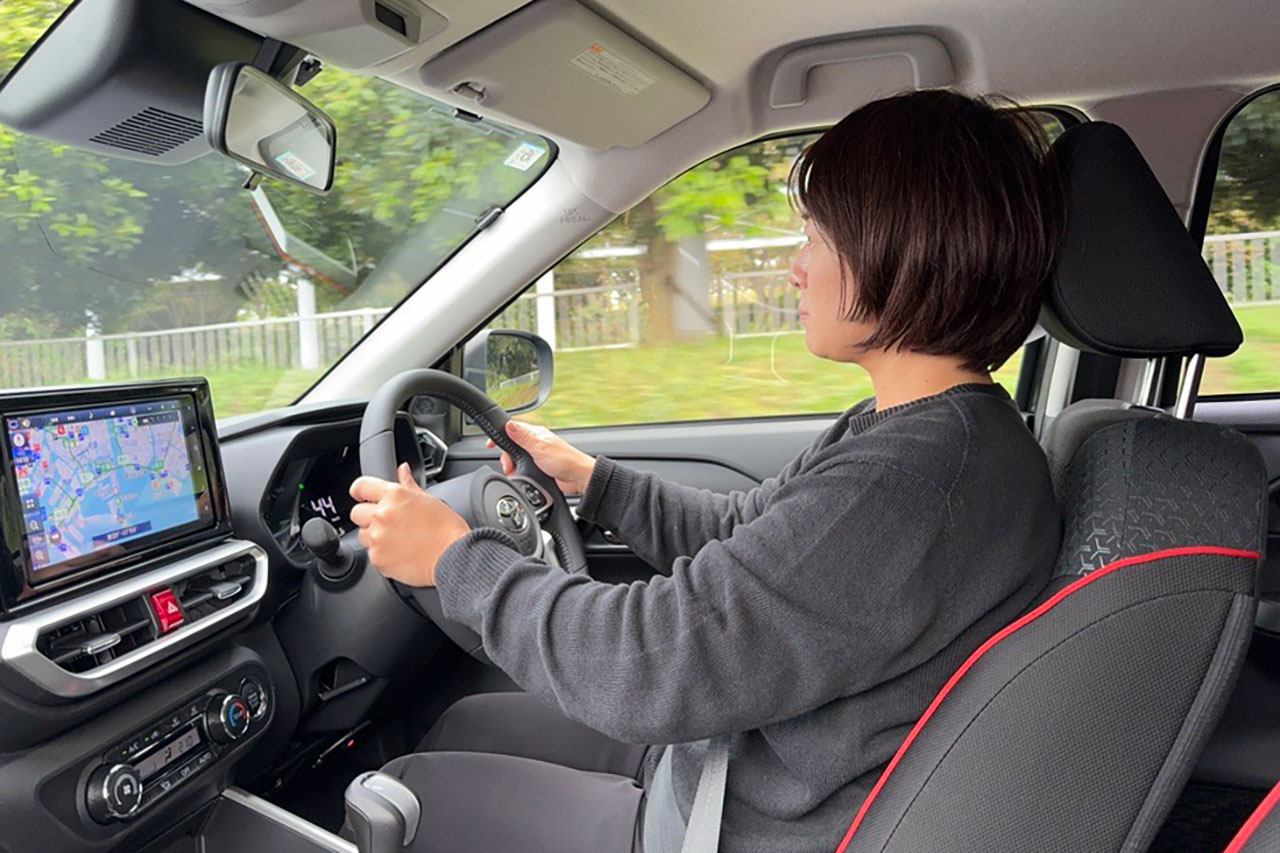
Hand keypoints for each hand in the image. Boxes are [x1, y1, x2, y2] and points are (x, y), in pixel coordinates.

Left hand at [349, 463, 469, 586]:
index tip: (362, 496)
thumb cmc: (446, 528)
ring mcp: (378, 538)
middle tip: (388, 523)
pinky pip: (371, 553)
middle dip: (369, 517)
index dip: (360, 491)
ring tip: (397, 539)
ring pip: (362, 535)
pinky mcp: (378, 558)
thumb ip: (408, 484)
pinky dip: (382, 554)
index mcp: (394, 495)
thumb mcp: (428, 499)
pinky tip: (400, 552)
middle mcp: (382, 515)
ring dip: (374, 536)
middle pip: (356, 513)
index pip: (360, 486)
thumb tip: (403, 470)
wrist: (453, 556)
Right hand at [488, 420, 595, 494]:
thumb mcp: (539, 447)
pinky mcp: (540, 468)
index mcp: (535, 434)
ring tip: (515, 473)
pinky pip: (524, 469)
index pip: (512, 429)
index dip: (500, 435)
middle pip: (511, 446)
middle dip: (507, 457)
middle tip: (509, 466)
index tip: (489, 444)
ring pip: (517, 459)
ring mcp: (538, 456)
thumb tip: (509, 424)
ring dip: (513, 467)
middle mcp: (536, 443)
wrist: (578, 479)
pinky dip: (520, 473)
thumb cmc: (565, 460)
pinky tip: (521, 477)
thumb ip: (522, 437)